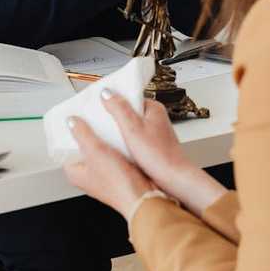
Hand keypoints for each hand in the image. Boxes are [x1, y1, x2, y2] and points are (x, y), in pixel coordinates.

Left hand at [63, 116, 155, 219]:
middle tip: (92, 118)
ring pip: (99, 150)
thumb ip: (82, 134)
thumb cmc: (118, 183)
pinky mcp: (118, 172)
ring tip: (107, 124)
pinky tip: (121, 136)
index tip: (74, 119)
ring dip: (104, 138)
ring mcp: (104, 173)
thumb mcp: (95, 151)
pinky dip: (116, 144)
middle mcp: (88, 175)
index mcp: (75, 173)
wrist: (143, 196)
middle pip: (83, 147)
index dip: (69, 133)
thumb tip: (71, 121)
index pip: (65, 149)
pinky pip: (113, 153)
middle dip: (88, 132)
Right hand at [102, 93, 226, 216]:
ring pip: (129, 125)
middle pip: (127, 111)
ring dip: (117, 130)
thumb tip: (107, 92)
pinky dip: (123, 141)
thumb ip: (120, 109)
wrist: (173, 178)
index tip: (97, 103)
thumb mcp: (133, 129)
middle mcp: (154, 118)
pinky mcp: (150, 144)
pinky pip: (132, 137)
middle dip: (112, 116)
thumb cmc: (159, 155)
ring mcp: (153, 131)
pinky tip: (115, 147)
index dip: (112, 99)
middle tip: (96, 121)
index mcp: (153, 108)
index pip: (129, 96)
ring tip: (103, 135)